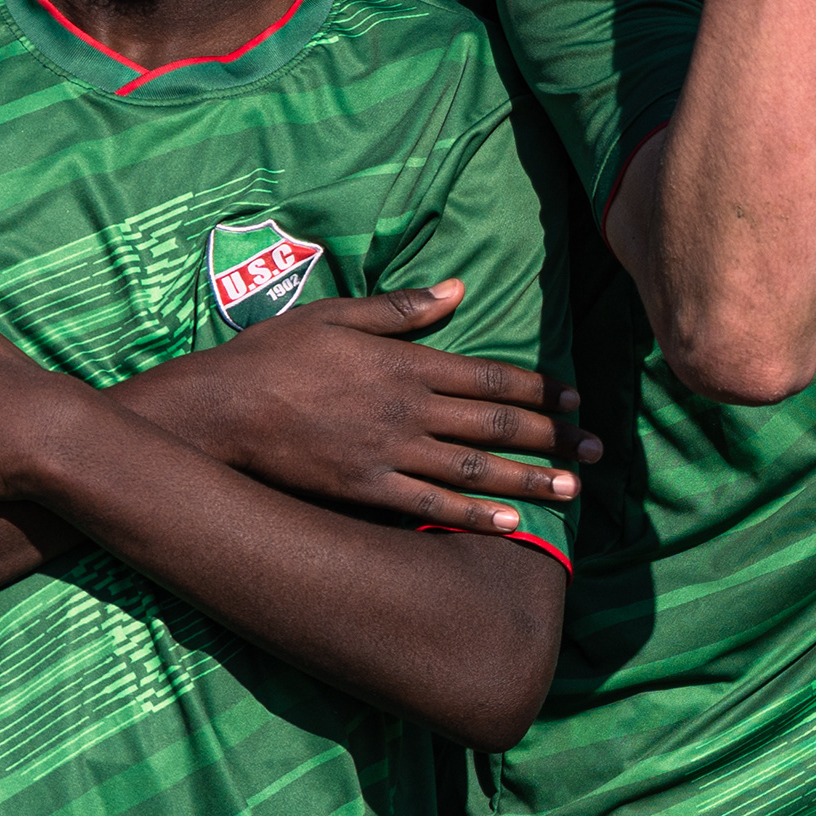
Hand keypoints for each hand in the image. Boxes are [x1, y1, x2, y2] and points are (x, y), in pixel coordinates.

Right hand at [137, 283, 592, 531]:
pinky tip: (510, 526)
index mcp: (406, 363)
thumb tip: (459, 289)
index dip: (540, 388)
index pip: (491, 377)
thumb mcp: (337, 314)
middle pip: (496, 423)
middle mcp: (408, 408)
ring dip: (528, 479)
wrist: (220, 409)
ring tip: (573, 491)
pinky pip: (430, 506)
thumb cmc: (274, 354)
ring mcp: (389, 452)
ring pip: (474, 467)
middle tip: (596, 451)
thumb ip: (402, 308)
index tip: (577, 399)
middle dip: (552, 436)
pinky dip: (473, 515)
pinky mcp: (366, 490)